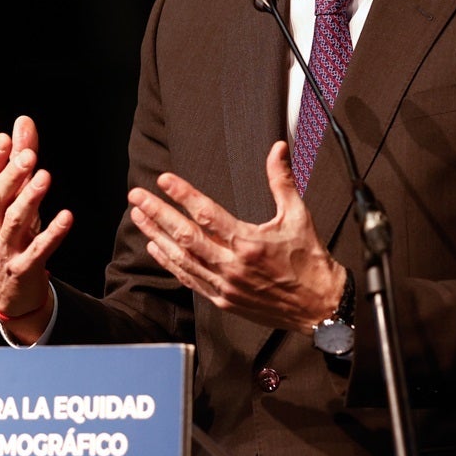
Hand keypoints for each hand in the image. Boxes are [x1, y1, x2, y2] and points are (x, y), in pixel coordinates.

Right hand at [0, 114, 73, 330]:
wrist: (8, 293)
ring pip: (14, 222)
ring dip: (30, 199)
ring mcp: (4, 250)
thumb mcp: (12, 200)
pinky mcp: (23, 269)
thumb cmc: (11, 236)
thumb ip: (18, 160)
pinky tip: (67, 217)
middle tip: (29, 155)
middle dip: (11, 176)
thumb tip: (23, 121)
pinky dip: (53, 234)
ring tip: (45, 178)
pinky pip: (38, 250)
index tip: (6, 138)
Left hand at [127, 139, 343, 334]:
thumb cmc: (310, 261)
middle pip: (186, 235)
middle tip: (136, 195)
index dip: (183, 194)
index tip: (164, 180)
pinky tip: (156, 247)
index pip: (208, 214)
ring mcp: (225, 285)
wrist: (320, 306)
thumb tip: (277, 149)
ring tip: (138, 216)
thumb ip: (282, 181)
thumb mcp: (298, 216)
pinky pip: (189, 279)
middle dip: (157, 213)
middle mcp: (233, 265)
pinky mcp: (223, 300)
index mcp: (250, 243)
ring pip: (182, 258)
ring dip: (157, 235)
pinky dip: (170, 263)